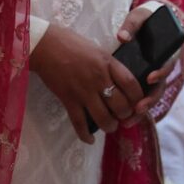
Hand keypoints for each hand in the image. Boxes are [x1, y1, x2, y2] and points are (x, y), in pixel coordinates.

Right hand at [28, 25, 145, 143]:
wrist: (46, 46)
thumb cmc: (72, 44)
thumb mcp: (97, 50)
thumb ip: (109, 66)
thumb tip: (120, 81)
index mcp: (108, 63)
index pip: (131, 84)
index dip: (138, 98)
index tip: (138, 103)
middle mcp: (99, 78)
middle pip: (120, 105)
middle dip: (125, 115)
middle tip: (123, 116)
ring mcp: (83, 90)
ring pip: (103, 118)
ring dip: (110, 126)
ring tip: (110, 126)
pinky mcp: (68, 99)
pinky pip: (79, 122)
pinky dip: (85, 135)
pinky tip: (90, 139)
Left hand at [115, 3, 177, 119]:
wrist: (150, 20)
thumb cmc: (146, 18)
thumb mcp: (140, 16)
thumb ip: (132, 25)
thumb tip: (122, 37)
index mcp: (167, 51)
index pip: (168, 65)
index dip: (161, 73)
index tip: (150, 78)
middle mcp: (163, 66)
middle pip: (160, 87)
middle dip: (150, 100)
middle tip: (138, 108)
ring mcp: (154, 74)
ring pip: (152, 96)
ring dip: (142, 109)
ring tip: (129, 119)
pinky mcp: (144, 80)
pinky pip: (143, 96)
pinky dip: (136, 108)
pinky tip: (125, 118)